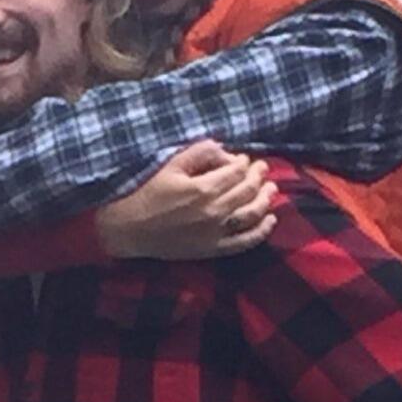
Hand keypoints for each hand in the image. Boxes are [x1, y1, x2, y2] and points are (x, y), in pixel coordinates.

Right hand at [97, 141, 276, 260]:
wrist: (130, 229)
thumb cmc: (148, 193)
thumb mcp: (171, 165)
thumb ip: (200, 152)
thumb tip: (225, 152)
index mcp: (203, 188)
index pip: (237, 171)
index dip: (245, 163)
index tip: (244, 159)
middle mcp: (214, 211)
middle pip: (248, 190)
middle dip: (259, 176)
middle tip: (262, 169)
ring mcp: (216, 232)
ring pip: (252, 214)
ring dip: (266, 199)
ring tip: (271, 189)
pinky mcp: (213, 249)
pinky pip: (245, 242)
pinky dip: (262, 231)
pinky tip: (271, 220)